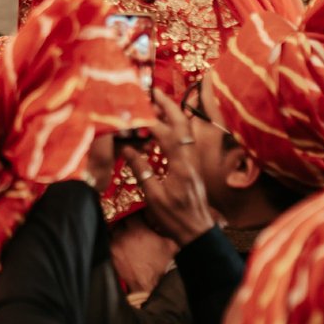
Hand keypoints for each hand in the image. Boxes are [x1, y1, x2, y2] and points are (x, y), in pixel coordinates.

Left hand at [108, 214, 175, 295]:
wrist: (152, 288)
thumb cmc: (163, 267)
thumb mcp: (170, 244)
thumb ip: (164, 228)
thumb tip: (162, 218)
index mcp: (138, 231)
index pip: (132, 212)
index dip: (138, 212)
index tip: (141, 214)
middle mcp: (123, 237)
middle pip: (120, 220)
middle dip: (126, 220)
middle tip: (133, 222)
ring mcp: (115, 248)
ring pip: (113, 231)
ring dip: (119, 230)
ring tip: (127, 232)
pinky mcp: (112, 258)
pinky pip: (110, 243)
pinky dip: (115, 241)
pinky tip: (123, 244)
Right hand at [125, 89, 216, 247]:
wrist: (197, 231)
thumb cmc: (175, 218)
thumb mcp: (154, 196)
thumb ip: (141, 170)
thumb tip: (127, 148)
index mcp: (181, 165)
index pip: (166, 134)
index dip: (150, 120)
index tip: (134, 111)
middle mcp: (190, 158)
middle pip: (182, 124)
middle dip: (168, 105)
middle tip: (154, 91)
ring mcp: (193, 161)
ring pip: (186, 130)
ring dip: (172, 113)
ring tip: (157, 103)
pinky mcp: (192, 165)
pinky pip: (185, 139)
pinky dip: (175, 127)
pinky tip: (165, 126)